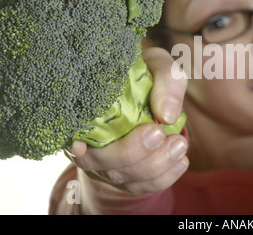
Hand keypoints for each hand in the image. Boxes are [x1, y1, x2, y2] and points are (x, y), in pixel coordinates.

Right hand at [68, 47, 188, 194]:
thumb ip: (165, 78)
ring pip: (124, 178)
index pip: (71, 137)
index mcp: (85, 115)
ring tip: (179, 144)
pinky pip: (143, 186)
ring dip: (155, 165)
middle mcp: (90, 145)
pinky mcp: (128, 176)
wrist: (151, 91)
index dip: (75, 147)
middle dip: (132, 152)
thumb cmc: (147, 75)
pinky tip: (181, 161)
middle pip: (102, 163)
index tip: (82, 145)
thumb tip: (167, 115)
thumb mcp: (156, 65)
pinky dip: (164, 177)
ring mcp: (108, 165)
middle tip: (158, 132)